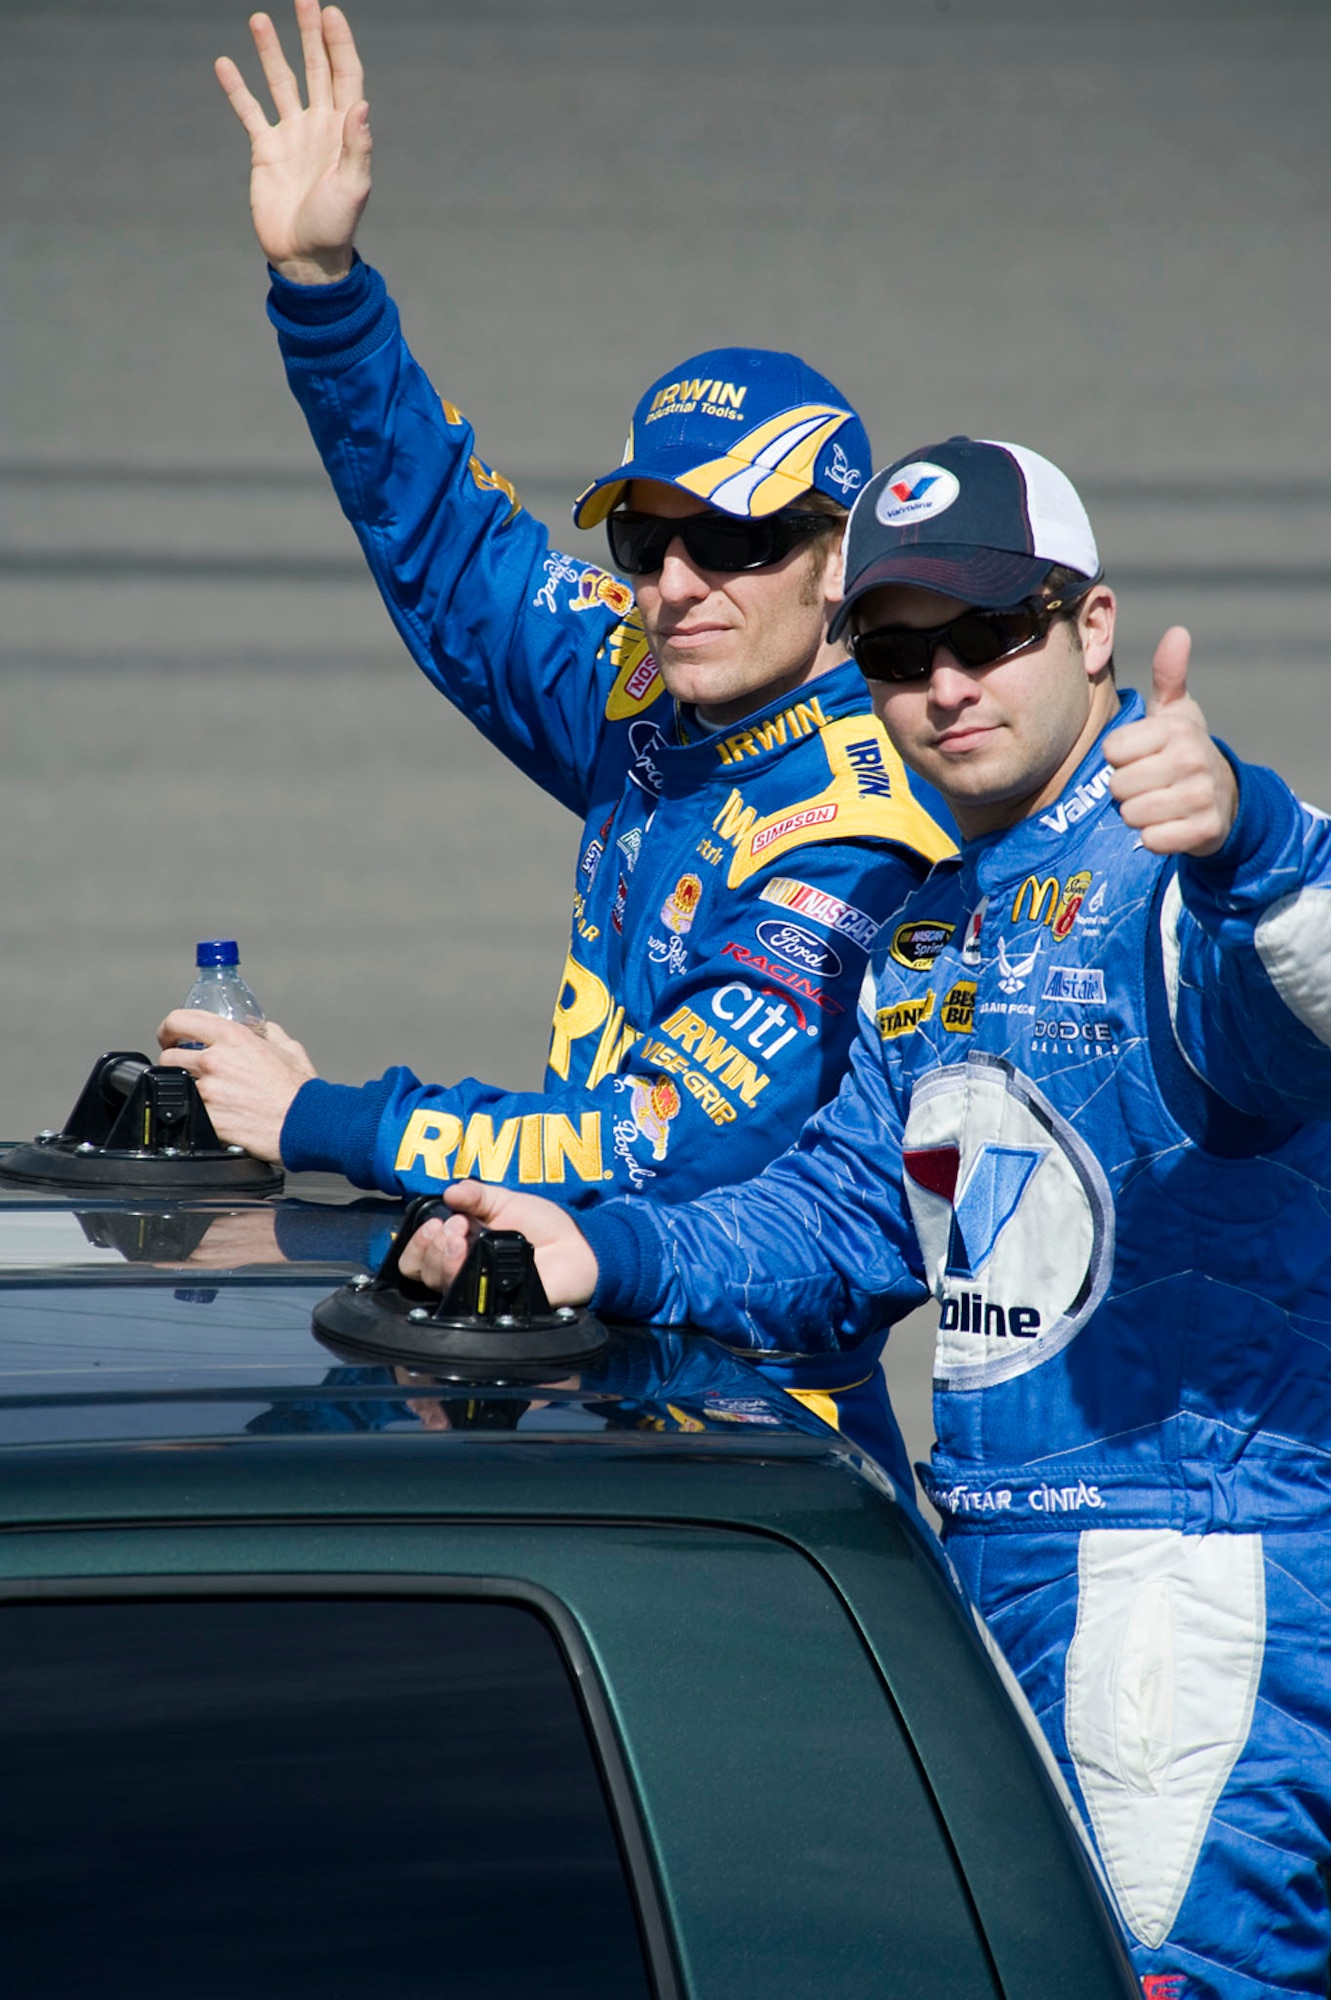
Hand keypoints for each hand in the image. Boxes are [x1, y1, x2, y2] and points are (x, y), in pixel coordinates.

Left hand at [157, 1011, 317, 1161]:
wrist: (305, 1123)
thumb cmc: (300, 1089)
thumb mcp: (288, 1048)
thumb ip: (267, 1033)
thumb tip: (257, 1028)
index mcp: (233, 1038)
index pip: (180, 1021)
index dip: (168, 1028)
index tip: (170, 1035)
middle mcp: (215, 1061)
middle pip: (168, 1055)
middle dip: (173, 1060)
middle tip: (183, 1066)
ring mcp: (208, 1092)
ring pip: (175, 1085)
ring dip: (184, 1087)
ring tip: (202, 1092)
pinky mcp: (207, 1119)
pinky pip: (189, 1111)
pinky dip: (196, 1111)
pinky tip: (213, 1112)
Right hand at [215, 1, 370, 280]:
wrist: (305, 258)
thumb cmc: (335, 227)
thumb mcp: (353, 188)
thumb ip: (358, 146)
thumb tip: (361, 104)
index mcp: (343, 131)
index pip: (344, 76)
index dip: (339, 44)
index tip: (330, 12)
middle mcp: (318, 126)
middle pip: (314, 69)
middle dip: (309, 34)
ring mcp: (291, 135)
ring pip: (280, 82)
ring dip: (270, 51)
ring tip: (259, 19)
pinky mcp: (265, 150)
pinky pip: (249, 111)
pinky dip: (237, 89)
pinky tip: (225, 63)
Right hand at [396, 1181, 599, 1305]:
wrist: (578, 1246)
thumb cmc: (544, 1225)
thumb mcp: (505, 1200)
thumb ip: (476, 1194)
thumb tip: (449, 1191)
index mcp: (459, 1246)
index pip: (418, 1256)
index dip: (419, 1241)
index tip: (439, 1221)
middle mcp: (462, 1270)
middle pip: (422, 1272)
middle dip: (431, 1245)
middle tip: (457, 1227)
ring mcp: (476, 1289)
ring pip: (438, 1286)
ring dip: (443, 1257)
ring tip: (465, 1238)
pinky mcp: (493, 1306)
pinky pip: (467, 1301)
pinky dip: (466, 1276)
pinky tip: (478, 1259)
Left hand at [1104, 627, 1237, 854]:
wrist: (1223, 797)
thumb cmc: (1184, 749)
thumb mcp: (1176, 712)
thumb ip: (1169, 675)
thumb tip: (1177, 632)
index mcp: (1175, 729)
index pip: (1112, 751)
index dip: (1118, 758)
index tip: (1138, 756)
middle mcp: (1191, 759)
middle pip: (1118, 786)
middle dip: (1125, 789)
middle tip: (1147, 784)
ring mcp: (1200, 796)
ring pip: (1132, 814)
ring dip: (1137, 814)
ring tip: (1155, 803)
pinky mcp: (1204, 830)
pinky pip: (1153, 840)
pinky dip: (1154, 838)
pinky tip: (1167, 825)